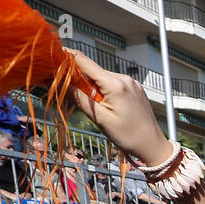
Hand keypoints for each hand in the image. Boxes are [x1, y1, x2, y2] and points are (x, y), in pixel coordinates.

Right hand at [65, 48, 172, 164]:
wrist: (153, 146)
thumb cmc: (128, 136)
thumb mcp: (100, 118)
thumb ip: (78, 97)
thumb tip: (55, 82)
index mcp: (115, 84)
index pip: (84, 61)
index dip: (65, 57)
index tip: (51, 57)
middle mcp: (124, 78)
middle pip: (92, 70)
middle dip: (77, 78)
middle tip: (66, 91)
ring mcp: (131, 82)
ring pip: (102, 77)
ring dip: (90, 86)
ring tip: (91, 105)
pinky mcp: (134, 88)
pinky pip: (112, 83)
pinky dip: (103, 89)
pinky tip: (103, 104)